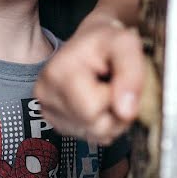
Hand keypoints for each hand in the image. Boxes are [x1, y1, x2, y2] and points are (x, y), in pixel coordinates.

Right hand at [34, 16, 144, 144]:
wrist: (92, 42)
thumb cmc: (107, 42)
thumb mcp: (127, 45)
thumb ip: (131, 74)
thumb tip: (126, 111)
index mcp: (58, 72)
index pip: (93, 110)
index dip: (114, 98)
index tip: (115, 77)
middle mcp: (45, 92)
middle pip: (94, 126)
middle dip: (115, 112)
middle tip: (116, 87)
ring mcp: (47, 108)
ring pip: (93, 134)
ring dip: (110, 119)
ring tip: (108, 93)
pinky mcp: (54, 120)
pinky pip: (88, 136)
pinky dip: (100, 124)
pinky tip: (98, 103)